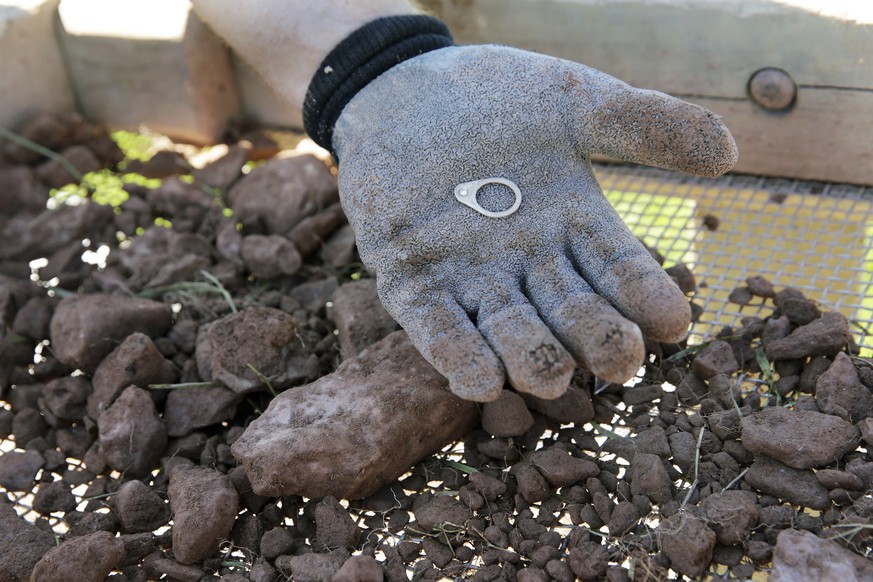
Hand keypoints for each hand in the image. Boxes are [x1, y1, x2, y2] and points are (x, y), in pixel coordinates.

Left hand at [334, 45, 736, 401]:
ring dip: (530, 357)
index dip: (647, 298)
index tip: (672, 322)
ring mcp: (471, 279)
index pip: (620, 271)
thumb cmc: (493, 97)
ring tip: (551, 374)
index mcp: (575, 227)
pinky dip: (457, 357)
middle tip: (620, 359)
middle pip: (572, 313)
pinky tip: (481, 381)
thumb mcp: (571, 102)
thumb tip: (729, 150)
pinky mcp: (412, 283)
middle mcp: (529, 264)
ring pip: (509, 332)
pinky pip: (437, 330)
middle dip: (596, 338)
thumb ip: (641, 123)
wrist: (402, 90)